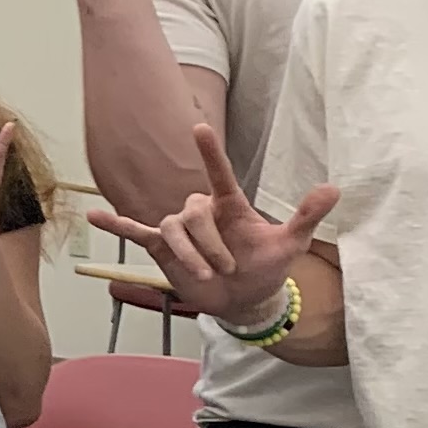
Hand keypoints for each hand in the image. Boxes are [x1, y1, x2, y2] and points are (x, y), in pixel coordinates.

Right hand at [83, 122, 333, 324]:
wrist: (244, 298)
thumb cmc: (266, 267)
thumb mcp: (291, 244)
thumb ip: (306, 216)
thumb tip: (334, 189)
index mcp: (231, 205)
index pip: (218, 174)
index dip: (209, 154)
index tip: (199, 128)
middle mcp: (202, 212)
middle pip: (193, 214)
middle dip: (209, 244)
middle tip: (226, 270)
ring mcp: (179, 229)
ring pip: (171, 229)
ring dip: (187, 254)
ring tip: (204, 276)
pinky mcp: (162, 248)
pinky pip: (134, 232)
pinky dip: (115, 224)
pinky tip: (93, 215)